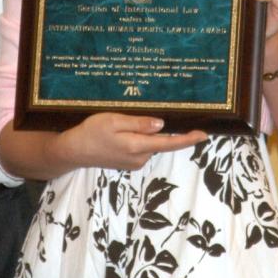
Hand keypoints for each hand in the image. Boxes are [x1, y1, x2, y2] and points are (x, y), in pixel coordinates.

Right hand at [53, 112, 206, 171]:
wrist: (74, 151)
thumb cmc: (92, 132)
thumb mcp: (114, 121)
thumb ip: (139, 123)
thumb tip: (162, 125)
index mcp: (137, 146)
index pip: (169, 143)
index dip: (187, 139)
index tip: (203, 134)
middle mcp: (139, 158)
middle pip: (160, 142)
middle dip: (160, 129)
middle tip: (145, 114)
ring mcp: (134, 162)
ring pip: (149, 144)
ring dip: (146, 133)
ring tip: (123, 122)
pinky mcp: (128, 162)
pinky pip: (141, 148)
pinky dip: (138, 138)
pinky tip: (122, 131)